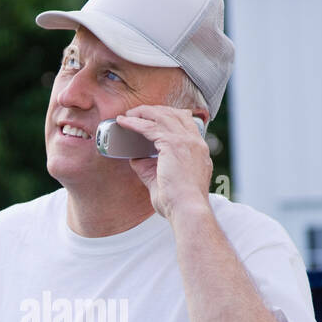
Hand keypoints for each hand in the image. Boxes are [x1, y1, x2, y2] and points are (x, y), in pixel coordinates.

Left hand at [117, 105, 211, 220]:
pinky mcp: (173, 144)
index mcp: (199, 150)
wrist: (188, 211)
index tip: (153, 118)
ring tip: (127, 115)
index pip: (186, 123)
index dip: (168, 117)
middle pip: (174, 114)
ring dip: (142, 113)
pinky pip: (149, 127)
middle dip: (154, 110)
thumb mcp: (165, 181)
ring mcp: (186, 141)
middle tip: (137, 113)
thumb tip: (135, 158)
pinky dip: (135, 123)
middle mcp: (195, 142)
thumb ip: (150, 167)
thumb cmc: (178, 203)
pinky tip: (123, 122)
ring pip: (162, 116)